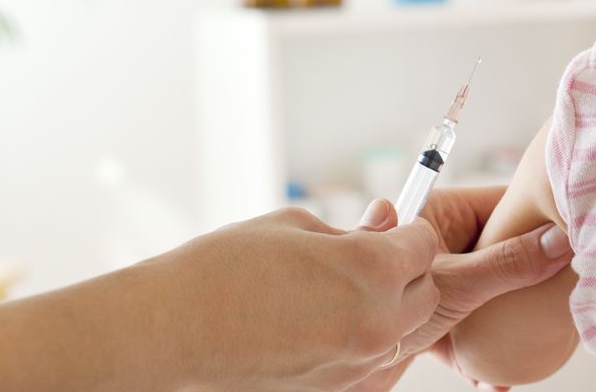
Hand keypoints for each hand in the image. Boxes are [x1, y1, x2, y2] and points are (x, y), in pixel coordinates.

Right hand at [153, 206, 440, 390]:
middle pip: (425, 290)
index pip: (425, 243)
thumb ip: (354, 228)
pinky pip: (371, 359)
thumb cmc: (225, 269)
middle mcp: (377, 320)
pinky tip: (319, 323)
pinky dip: (361, 339)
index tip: (384, 229)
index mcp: (372, 269)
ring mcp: (358, 363)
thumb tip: (388, 220)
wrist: (170, 332)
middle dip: (404, 271)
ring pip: (402, 329)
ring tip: (333, 292)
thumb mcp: (295, 227)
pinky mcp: (338, 390)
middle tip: (363, 259)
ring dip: (386, 307)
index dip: (405, 231)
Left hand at [347, 188, 572, 391]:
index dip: (538, 212)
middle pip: (500, 247)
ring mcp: (435, 280)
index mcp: (439, 213)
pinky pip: (469, 325)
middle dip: (530, 273)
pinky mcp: (430, 316)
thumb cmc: (373, 307)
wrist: (331, 364)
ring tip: (537, 340)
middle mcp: (438, 243)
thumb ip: (506, 264)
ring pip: (489, 290)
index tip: (574, 225)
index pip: (501, 202)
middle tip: (565, 287)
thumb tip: (559, 241)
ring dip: (508, 320)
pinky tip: (495, 378)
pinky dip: (481, 352)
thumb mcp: (454, 284)